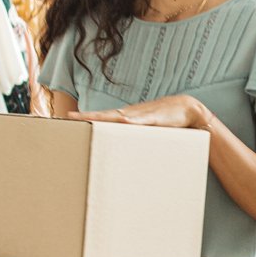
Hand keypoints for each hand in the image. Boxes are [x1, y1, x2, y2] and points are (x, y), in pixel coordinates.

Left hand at [70, 95, 208, 129]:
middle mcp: (129, 114)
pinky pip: (139, 121)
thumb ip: (135, 136)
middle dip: (87, 117)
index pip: (101, 117)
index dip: (85, 117)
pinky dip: (128, 122)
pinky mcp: (153, 120)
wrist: (187, 108)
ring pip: (116, 117)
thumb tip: (123, 148)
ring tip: (86, 119)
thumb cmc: (165, 120)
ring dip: (101, 118)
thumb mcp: (147, 129)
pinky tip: (119, 121)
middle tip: (68, 118)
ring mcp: (140, 116)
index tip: (68, 118)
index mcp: (126, 118)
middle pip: (103, 116)